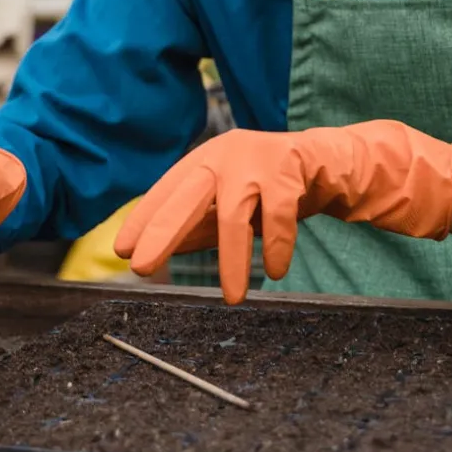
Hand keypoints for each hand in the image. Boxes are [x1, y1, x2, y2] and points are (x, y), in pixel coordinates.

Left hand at [114, 121, 451, 303]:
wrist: (329, 163)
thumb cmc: (270, 188)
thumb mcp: (231, 206)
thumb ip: (199, 224)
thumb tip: (156, 250)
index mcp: (205, 160)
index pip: (166, 190)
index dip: (143, 219)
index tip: (122, 250)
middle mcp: (225, 153)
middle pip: (187, 195)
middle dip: (163, 232)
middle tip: (142, 268)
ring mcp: (258, 158)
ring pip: (234, 214)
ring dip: (232, 260)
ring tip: (233, 297)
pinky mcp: (290, 166)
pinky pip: (279, 214)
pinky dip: (277, 246)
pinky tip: (276, 270)